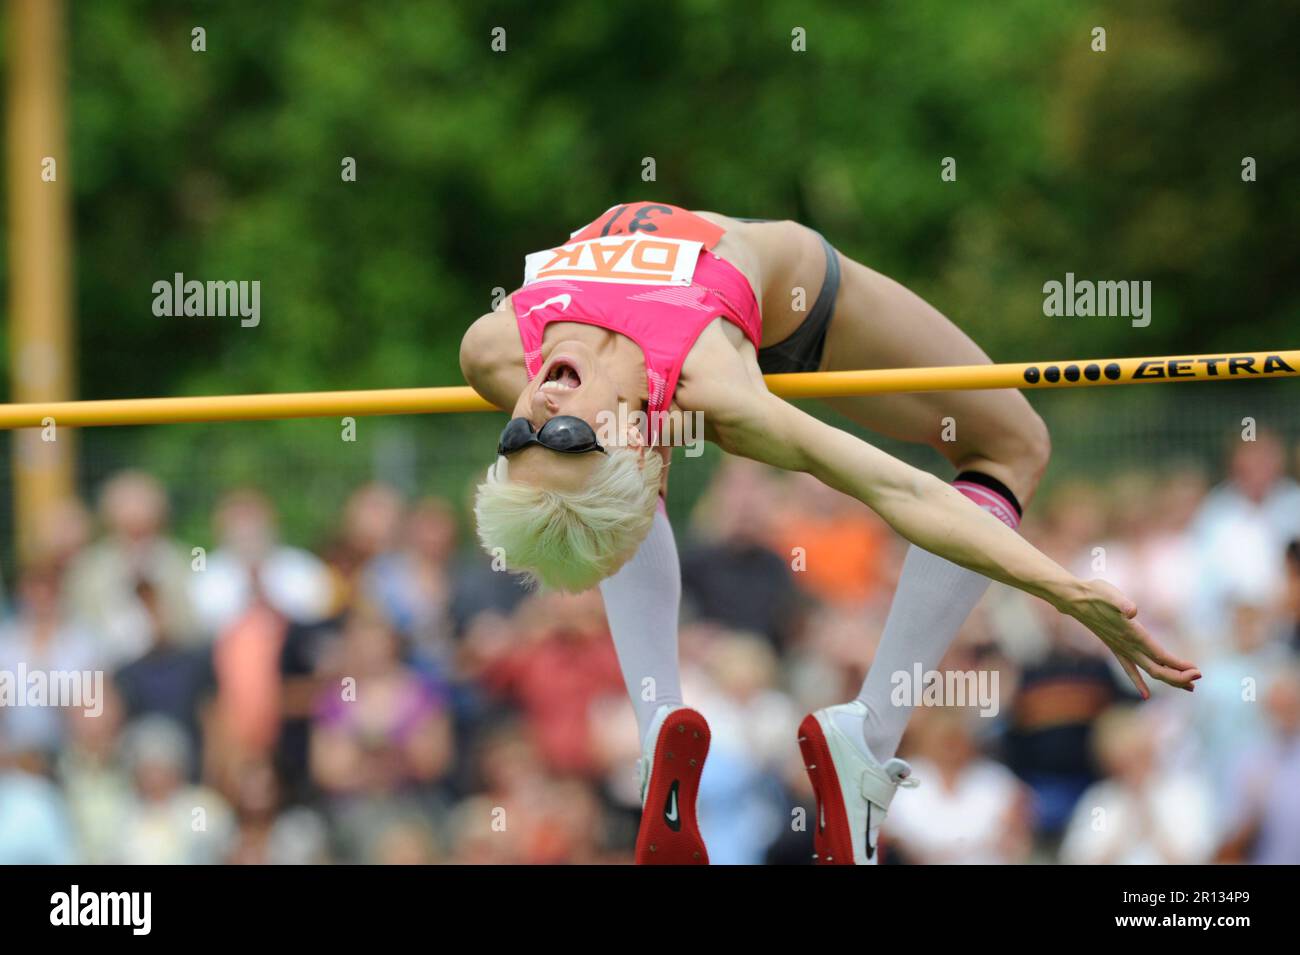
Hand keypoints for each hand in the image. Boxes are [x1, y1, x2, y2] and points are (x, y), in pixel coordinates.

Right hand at [1063, 578, 1200, 698]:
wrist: (1073, 600)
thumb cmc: (1095, 594)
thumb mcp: (1109, 593)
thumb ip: (1121, 603)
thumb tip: (1131, 611)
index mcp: (1132, 634)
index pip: (1160, 656)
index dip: (1179, 666)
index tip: (1197, 671)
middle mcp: (1127, 646)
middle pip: (1157, 670)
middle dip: (1179, 677)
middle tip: (1199, 678)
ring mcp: (1120, 649)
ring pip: (1148, 671)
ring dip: (1168, 679)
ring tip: (1188, 687)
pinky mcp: (1115, 647)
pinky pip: (1129, 669)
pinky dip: (1139, 682)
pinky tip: (1145, 695)